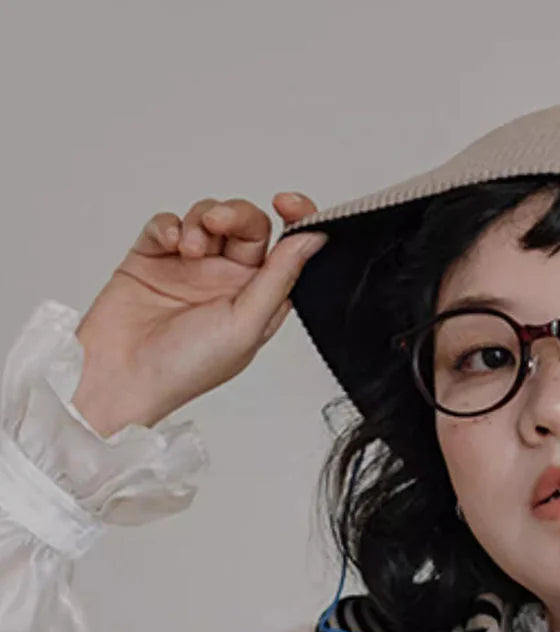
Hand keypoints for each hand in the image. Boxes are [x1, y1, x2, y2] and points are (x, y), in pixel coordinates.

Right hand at [72, 193, 326, 436]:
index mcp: (258, 300)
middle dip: (234, 214)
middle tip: (217, 223)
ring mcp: (190, 268)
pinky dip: (168, 225)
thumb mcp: (247, 325)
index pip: (288, 250)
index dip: (296, 221)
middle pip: (247, 224)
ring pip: (206, 217)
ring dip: (199, 221)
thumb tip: (314, 240)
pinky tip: (168, 244)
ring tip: (186, 250)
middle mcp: (227, 281)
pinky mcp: (153, 258)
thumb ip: (280, 279)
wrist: (123, 375)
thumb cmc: (187, 367)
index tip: (289, 205)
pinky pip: (166, 223)